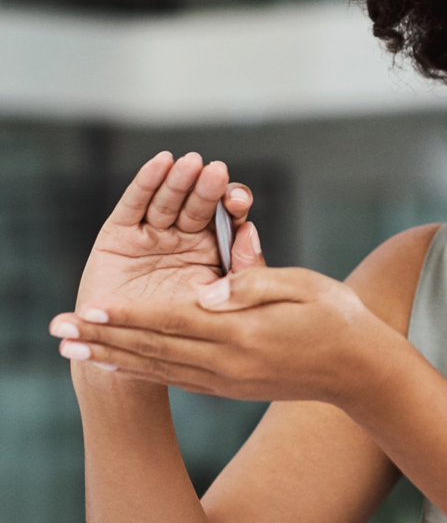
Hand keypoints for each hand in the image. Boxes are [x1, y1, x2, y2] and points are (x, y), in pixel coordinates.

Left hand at [48, 267, 401, 406]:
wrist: (361, 371)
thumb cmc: (338, 317)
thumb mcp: (305, 285)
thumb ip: (254, 283)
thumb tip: (207, 291)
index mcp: (245, 333)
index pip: (174, 321)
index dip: (130, 316)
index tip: (92, 309)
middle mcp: (229, 363)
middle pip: (155, 349)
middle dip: (105, 339)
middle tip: (60, 331)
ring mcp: (228, 381)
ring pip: (160, 367)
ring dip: (114, 358)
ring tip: (75, 350)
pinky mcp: (231, 389)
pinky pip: (178, 380)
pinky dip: (144, 373)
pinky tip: (120, 366)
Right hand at [75, 151, 261, 326]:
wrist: (136, 358)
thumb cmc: (188, 334)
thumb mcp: (225, 305)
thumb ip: (246, 271)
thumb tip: (251, 230)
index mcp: (216, 249)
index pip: (228, 218)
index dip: (232, 205)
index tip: (237, 203)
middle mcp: (186, 237)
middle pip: (199, 204)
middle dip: (207, 188)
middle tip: (216, 172)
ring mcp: (153, 234)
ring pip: (169, 200)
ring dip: (179, 181)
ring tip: (190, 163)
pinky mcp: (119, 236)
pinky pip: (133, 206)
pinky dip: (146, 183)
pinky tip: (160, 163)